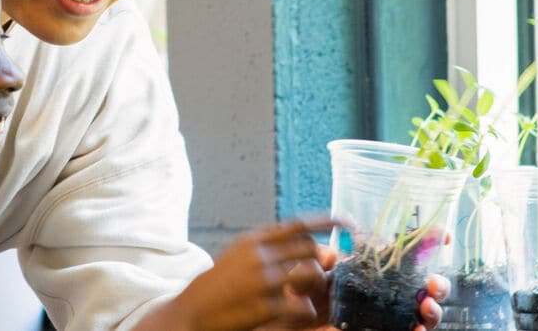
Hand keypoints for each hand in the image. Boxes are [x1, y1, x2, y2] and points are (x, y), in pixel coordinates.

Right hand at [168, 218, 338, 330]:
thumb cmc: (217, 288)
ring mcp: (264, 280)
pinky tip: (291, 316)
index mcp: (252, 241)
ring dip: (315, 288)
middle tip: (322, 276)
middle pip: (310, 249)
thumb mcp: (238, 259)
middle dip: (321, 263)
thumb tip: (313, 251)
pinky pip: (302, 307)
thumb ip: (271, 252)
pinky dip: (303, 312)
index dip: (326, 220)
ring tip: (304, 297)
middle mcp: (259, 255)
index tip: (347, 221)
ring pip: (312, 276)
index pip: (297, 224)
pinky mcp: (266, 306)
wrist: (190, 314)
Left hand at [254, 251, 449, 330]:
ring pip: (421, 312)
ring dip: (431, 310)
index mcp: (369, 268)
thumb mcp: (304, 273)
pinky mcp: (381, 330)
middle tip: (433, 284)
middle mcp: (383, 291)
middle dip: (436, 283)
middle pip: (421, 284)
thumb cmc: (298, 296)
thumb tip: (332, 257)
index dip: (426, 243)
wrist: (290, 321)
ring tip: (427, 307)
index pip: (403, 252)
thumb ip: (316, 261)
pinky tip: (416, 329)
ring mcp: (385, 315)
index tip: (442, 237)